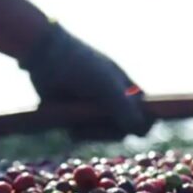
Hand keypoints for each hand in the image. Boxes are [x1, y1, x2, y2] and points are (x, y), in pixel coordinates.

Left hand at [20, 22, 152, 138]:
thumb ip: (125, 108)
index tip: (135, 128)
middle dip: (111, 131)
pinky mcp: (77, 118)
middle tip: (96, 124)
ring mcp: (95, 111)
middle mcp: (114, 102)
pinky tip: (71, 123)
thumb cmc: (82, 66)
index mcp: (128, 91)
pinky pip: (85, 135)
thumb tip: (140, 131)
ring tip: (79, 123)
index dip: (143, 123)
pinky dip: (80, 132)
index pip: (146, 114)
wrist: (46, 57)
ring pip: (104, 135)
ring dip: (93, 132)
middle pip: (124, 131)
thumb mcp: (107, 86)